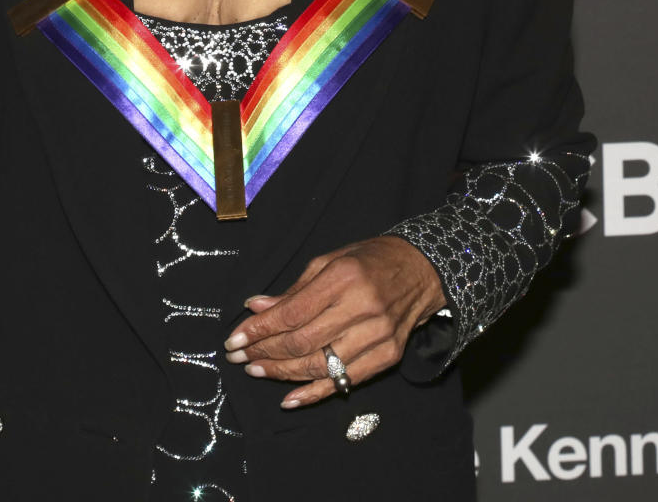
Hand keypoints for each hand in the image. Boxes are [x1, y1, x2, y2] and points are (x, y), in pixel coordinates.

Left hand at [223, 235, 445, 407]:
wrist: (423, 270)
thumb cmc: (369, 260)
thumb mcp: (329, 261)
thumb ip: (293, 290)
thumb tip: (255, 308)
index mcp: (343, 277)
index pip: (292, 313)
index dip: (259, 330)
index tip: (234, 339)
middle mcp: (362, 308)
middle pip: (303, 342)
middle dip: (265, 352)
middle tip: (239, 357)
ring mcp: (378, 336)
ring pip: (321, 366)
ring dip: (283, 373)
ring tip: (257, 371)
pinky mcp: (389, 356)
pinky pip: (345, 381)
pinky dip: (315, 393)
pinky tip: (289, 398)